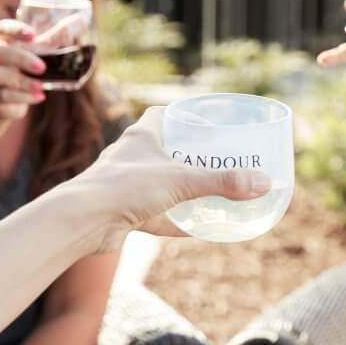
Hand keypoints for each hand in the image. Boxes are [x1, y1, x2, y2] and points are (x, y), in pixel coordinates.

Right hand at [0, 20, 46, 118]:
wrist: (5, 100)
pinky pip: (3, 95)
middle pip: (0, 51)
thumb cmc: (25, 69)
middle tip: (42, 67)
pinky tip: (39, 97)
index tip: (33, 35)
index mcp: (4, 40)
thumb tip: (80, 23)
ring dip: (21, 80)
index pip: (4, 28)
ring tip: (41, 86)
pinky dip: (22, 96)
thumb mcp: (39, 53)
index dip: (16, 30)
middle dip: (21, 58)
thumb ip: (55, 40)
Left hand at [70, 107, 271, 253]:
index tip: (209, 124)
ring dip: (182, 188)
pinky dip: (175, 221)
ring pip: (161, 183)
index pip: (164, 115)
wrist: (82, 221)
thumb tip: (264, 183)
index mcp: (142, 136)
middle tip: (219, 162)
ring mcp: (127, 186)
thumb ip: (223, 183)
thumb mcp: (181, 181)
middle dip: (190, 155)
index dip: (186, 116)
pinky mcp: (124, 213)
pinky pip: (156, 215)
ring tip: (211, 193)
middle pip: (165, 149)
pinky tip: (195, 229)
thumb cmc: (125, 188)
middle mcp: (132, 157)